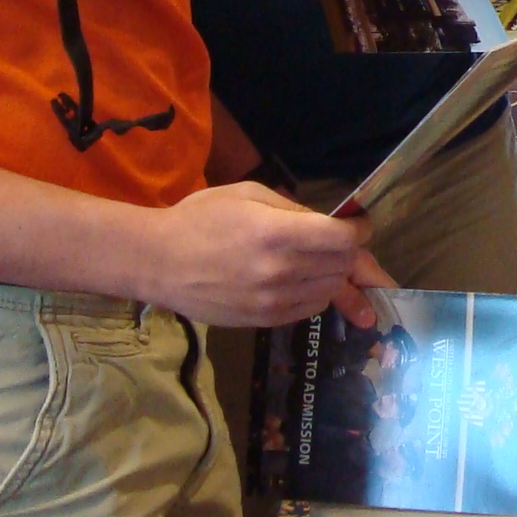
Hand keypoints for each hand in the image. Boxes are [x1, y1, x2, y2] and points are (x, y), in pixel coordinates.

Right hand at [145, 181, 376, 327]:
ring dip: (334, 274)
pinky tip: (302, 281)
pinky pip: (310, 309)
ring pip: (331, 290)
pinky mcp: (264, 321)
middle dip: (349, 251)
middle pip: (343, 265)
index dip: (359, 230)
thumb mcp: (249, 195)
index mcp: (277, 233)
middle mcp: (280, 271)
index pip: (342, 239)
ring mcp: (273, 301)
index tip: (359, 225)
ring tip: (319, 261)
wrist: (157, 262)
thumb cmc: (200, 219)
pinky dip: (315, 294)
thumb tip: (332, 222)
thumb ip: (295, 209)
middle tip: (340, 241)